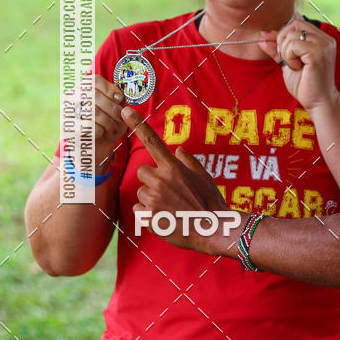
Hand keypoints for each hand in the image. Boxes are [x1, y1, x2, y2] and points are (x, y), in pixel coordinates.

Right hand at [65, 74, 126, 167]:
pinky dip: (100, 131)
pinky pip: (88, 127)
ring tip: (113, 128)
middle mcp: (72, 97)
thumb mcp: (117, 111)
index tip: (120, 99)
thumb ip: (119, 101)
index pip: (95, 80)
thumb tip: (121, 96)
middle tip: (121, 118)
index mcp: (83, 89)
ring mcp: (67, 112)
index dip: (110, 88)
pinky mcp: (67, 129)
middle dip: (113, 108)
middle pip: (95, 95)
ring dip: (109, 121)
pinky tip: (101, 134)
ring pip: (93, 111)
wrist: (95, 148)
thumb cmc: (107, 125)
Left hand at [120, 105, 231, 250]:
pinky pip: (139, 211)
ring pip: (141, 193)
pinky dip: (148, 216)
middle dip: (151, 180)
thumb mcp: (204, 176)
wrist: (213, 229)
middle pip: (143, 172)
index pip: (152, 141)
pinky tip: (164, 219)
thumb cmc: (211, 202)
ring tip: (170, 208)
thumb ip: (188, 161)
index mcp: (173, 167)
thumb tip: (178, 150)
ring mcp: (153, 199)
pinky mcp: (149, 217)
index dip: (137, 124)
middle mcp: (161, 180)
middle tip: (169, 191)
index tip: (125, 110)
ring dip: (150, 199)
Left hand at [259, 19, 339, 112]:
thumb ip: (277, 48)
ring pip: (291, 35)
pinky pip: (293, 45)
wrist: (318, 103)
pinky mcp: (318, 53)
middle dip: (283, 42)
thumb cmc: (305, 84)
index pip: (297, 23)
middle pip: (294, 25)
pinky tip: (297, 68)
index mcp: (321, 39)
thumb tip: (262, 34)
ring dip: (286, 52)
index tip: (286, 54)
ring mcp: (324, 45)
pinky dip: (289, 57)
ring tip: (295, 66)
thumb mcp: (287, 62)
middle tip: (289, 60)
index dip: (285, 35)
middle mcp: (326, 39)